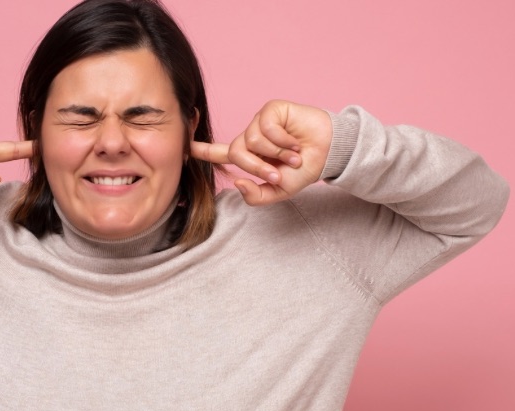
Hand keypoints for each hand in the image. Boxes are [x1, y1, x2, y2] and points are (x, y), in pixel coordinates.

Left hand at [191, 100, 331, 205]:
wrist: (329, 152)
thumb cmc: (305, 169)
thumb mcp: (279, 190)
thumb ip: (256, 196)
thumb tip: (236, 182)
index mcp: (249, 156)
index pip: (220, 154)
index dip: (202, 150)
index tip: (185, 146)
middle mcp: (251, 137)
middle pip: (236, 153)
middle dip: (257, 167)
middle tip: (279, 173)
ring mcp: (259, 122)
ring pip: (251, 141)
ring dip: (275, 153)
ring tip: (293, 155)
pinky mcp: (271, 110)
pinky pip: (265, 128)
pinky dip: (282, 140)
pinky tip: (295, 141)